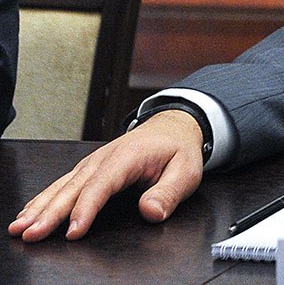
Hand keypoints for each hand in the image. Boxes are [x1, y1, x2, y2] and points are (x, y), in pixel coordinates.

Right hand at [8, 110, 205, 241]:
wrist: (173, 127)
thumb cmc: (178, 150)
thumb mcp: (186, 171)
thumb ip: (168, 193)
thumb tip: (150, 211)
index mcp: (127, 156)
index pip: (102, 185)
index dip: (87, 208)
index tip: (74, 231)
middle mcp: (104, 158)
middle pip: (73, 187)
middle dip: (50, 212)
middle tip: (30, 233)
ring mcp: (93, 163)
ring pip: (62, 186)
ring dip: (39, 206)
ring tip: (20, 227)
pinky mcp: (88, 169)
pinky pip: (62, 184)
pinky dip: (43, 199)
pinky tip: (29, 213)